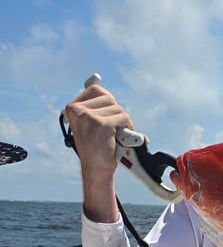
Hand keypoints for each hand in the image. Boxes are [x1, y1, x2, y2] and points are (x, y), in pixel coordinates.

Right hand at [64, 83, 133, 221]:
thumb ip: (93, 102)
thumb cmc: (95, 146)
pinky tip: (118, 139)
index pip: (97, 90)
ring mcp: (89, 117)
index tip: (103, 120)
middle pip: (110, 99)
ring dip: (122, 124)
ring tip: (113, 137)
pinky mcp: (102, 125)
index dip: (106, 105)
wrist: (96, 170)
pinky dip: (127, 129)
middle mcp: (77, 110)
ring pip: (118, 109)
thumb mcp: (90, 121)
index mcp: (72, 108)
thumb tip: (95, 76)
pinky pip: (124, 118)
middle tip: (109, 131)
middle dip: (115, 115)